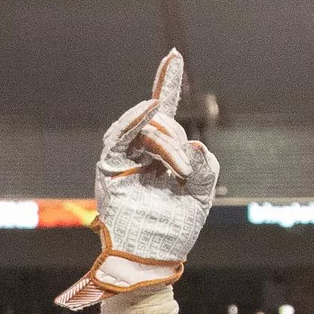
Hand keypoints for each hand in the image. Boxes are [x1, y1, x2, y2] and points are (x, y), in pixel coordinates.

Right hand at [57, 50, 220, 309]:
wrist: (153, 258)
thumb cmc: (175, 228)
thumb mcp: (201, 194)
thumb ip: (205, 167)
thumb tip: (197, 146)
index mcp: (163, 154)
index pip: (165, 113)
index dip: (167, 83)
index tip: (173, 55)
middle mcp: (141, 152)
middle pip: (161, 123)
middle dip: (177, 140)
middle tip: (185, 173)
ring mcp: (123, 159)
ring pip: (143, 128)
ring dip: (164, 140)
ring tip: (176, 168)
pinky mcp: (109, 169)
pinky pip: (118, 137)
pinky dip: (133, 121)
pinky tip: (149, 109)